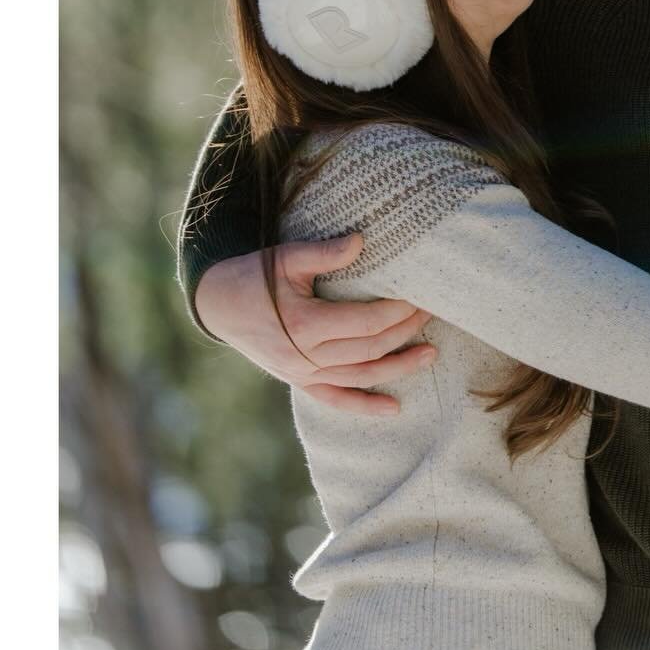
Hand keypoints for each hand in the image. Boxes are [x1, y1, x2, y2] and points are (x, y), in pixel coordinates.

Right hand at [196, 235, 436, 415]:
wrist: (217, 304)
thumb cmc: (254, 276)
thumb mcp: (286, 256)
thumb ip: (324, 252)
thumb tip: (362, 240)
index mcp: (305, 324)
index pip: (367, 322)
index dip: (399, 311)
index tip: (421, 296)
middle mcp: (306, 356)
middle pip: (370, 348)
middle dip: (405, 332)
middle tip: (432, 313)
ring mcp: (303, 373)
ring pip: (361, 376)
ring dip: (398, 368)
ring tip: (430, 355)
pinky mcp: (299, 382)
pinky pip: (336, 400)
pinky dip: (365, 406)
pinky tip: (393, 409)